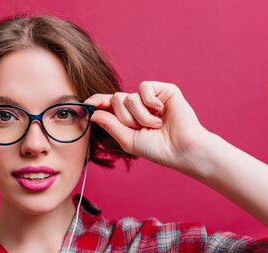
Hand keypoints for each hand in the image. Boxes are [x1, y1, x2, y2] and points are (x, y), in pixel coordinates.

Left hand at [85, 81, 212, 173]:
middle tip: (141, 129)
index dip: (97, 101)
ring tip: (155, 125)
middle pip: (116, 99)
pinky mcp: (164, 90)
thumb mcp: (128, 139)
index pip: (109, 104)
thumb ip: (110, 125)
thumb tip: (93, 113)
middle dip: (125, 118)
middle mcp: (139, 105)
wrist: (181, 149)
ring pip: (129, 97)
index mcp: (129, 117)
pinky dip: (149, 102)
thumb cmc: (157, 148)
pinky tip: (160, 110)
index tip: (86, 103)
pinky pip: (144, 87)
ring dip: (140, 116)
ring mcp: (151, 97)